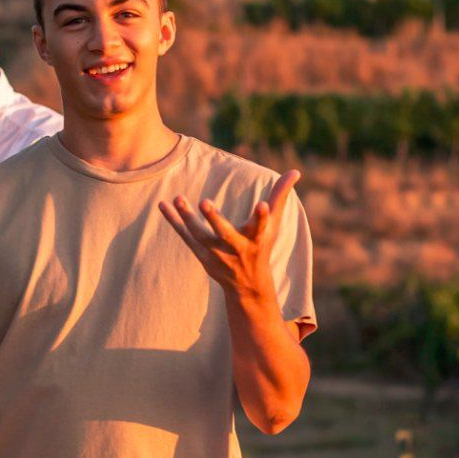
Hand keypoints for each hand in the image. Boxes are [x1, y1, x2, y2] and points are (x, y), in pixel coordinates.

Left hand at [157, 170, 299, 295]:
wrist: (248, 286)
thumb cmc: (262, 246)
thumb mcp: (273, 223)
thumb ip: (280, 196)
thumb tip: (295, 171)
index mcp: (257, 238)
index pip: (261, 226)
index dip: (262, 217)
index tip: (262, 205)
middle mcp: (237, 248)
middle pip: (225, 234)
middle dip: (216, 220)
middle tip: (205, 202)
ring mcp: (218, 255)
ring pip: (201, 236)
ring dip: (188, 218)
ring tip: (178, 198)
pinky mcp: (202, 256)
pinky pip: (186, 236)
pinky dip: (174, 221)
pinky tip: (163, 205)